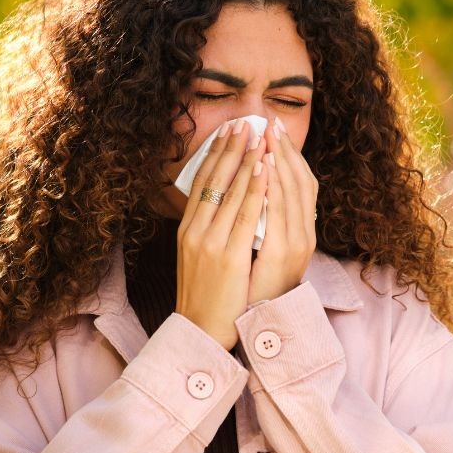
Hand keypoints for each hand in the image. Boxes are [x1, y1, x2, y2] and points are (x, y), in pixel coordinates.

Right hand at [176, 118, 267, 349]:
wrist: (200, 331)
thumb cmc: (205, 295)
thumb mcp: (199, 257)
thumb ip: (208, 231)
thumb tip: (222, 206)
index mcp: (188, 229)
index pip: (202, 182)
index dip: (215, 154)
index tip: (229, 131)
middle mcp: (195, 231)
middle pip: (214, 179)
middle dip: (232, 148)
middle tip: (246, 121)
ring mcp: (210, 242)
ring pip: (230, 190)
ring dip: (247, 159)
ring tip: (259, 134)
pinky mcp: (227, 256)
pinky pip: (244, 213)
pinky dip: (255, 187)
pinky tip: (264, 168)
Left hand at [248, 116, 317, 305]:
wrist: (248, 327)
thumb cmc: (250, 292)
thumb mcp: (261, 254)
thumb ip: (263, 225)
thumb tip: (254, 194)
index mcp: (300, 234)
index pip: (301, 184)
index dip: (290, 156)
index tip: (275, 131)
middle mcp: (303, 237)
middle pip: (299, 183)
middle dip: (284, 151)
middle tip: (271, 122)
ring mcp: (295, 245)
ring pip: (291, 193)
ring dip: (279, 162)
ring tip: (267, 136)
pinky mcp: (281, 254)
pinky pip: (277, 212)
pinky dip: (271, 187)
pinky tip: (263, 168)